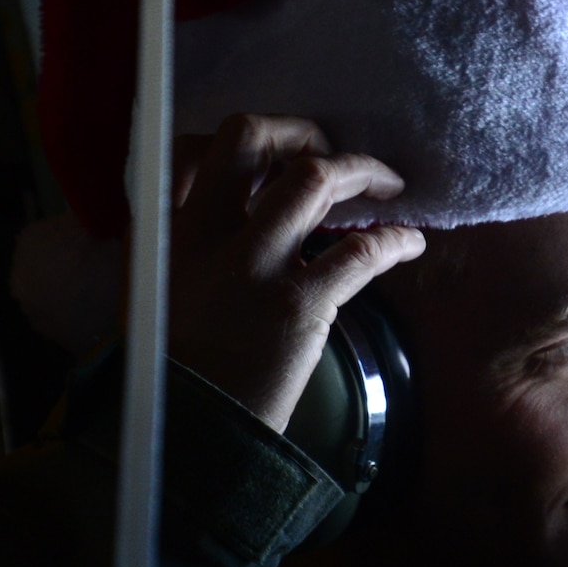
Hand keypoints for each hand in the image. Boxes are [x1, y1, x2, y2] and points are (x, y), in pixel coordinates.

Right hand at [167, 115, 424, 431]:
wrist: (188, 436)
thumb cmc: (175, 374)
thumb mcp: (157, 298)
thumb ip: (188, 252)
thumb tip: (234, 220)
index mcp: (166, 233)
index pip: (191, 147)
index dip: (242, 142)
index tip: (276, 156)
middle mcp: (205, 237)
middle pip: (249, 137)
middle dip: (299, 131)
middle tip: (330, 149)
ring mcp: (252, 267)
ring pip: (312, 178)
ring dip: (361, 169)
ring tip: (388, 183)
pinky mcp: (297, 306)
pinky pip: (360, 250)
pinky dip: (395, 239)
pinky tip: (410, 244)